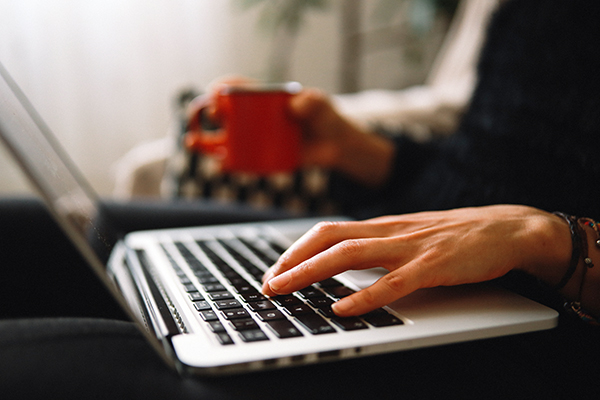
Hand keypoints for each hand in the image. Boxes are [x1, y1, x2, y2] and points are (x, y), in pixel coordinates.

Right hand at [196, 76, 395, 187]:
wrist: (336, 145)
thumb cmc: (327, 119)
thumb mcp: (321, 105)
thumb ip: (312, 103)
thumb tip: (295, 105)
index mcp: (263, 98)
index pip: (237, 87)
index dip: (222, 87)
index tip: (216, 92)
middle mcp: (254, 117)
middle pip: (223, 112)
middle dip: (209, 112)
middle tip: (212, 116)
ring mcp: (255, 138)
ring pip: (223, 138)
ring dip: (204, 140)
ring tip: (193, 142)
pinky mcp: (260, 157)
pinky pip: (238, 160)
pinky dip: (225, 164)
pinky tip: (219, 167)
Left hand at [262, 205, 572, 316]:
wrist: (508, 227)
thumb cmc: (457, 235)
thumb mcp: (410, 235)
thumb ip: (379, 246)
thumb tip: (345, 264)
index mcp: (382, 226)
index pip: (328, 231)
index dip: (296, 249)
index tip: (275, 269)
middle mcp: (389, 232)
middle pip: (328, 239)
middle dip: (291, 260)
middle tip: (268, 283)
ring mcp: (410, 247)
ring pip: (350, 255)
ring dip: (311, 272)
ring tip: (285, 289)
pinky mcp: (434, 266)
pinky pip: (393, 282)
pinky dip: (365, 296)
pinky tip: (343, 309)